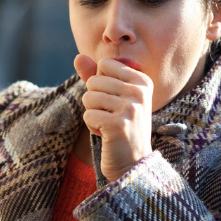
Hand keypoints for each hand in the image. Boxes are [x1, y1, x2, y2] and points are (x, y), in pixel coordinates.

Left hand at [74, 54, 153, 181]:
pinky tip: (107, 135)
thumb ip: (96, 76)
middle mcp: (140, 92)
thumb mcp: (112, 97)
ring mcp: (130, 108)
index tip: (115, 101)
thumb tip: (78, 57)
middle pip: (94, 80)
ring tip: (109, 125)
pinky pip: (88, 115)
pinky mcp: (118, 125)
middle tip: (112, 116)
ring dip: (93, 114)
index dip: (101, 83)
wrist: (134, 163)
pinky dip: (92, 127)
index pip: (104, 64)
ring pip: (88, 97)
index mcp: (142, 80)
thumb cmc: (122, 127)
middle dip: (95, 100)